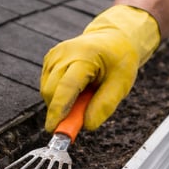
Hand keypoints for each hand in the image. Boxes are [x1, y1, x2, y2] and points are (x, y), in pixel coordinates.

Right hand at [40, 5, 159, 132]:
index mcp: (84, 57)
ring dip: (60, 103)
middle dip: (59, 111)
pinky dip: (59, 95)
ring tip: (85, 96)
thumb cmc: (119, 61)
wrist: (113, 39)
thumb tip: (86, 126)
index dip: (58, 110)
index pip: (66, 87)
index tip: (53, 129)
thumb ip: (104, 106)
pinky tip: (77, 90)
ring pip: (47, 90)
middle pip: (51, 90)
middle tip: (78, 119)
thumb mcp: (121, 85)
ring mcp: (54, 55)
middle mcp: (64, 54)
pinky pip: (47, 85)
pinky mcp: (50, 60)